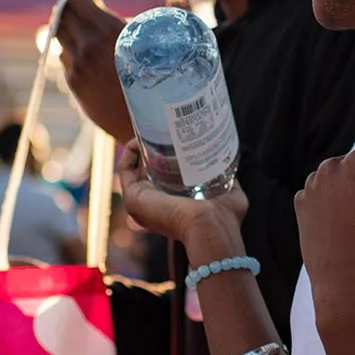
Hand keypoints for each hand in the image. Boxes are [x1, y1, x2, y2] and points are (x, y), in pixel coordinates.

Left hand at [55, 0, 136, 143]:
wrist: (149, 122)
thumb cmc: (158, 79)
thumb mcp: (145, 42)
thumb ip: (118, 24)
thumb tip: (104, 8)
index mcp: (106, 32)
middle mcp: (86, 49)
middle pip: (63, 16)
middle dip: (77, 10)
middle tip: (94, 12)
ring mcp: (77, 68)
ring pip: (64, 39)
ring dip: (77, 34)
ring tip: (99, 42)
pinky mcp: (74, 84)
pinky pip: (68, 60)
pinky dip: (78, 55)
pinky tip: (99, 63)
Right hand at [115, 141, 246, 260]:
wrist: (211, 225)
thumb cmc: (224, 217)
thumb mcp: (230, 194)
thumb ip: (227, 180)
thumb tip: (229, 166)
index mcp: (175, 206)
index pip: (166, 179)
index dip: (168, 159)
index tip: (175, 140)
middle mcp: (156, 205)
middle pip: (149, 172)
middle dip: (153, 150)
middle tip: (163, 130)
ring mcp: (142, 202)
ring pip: (135, 169)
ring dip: (140, 148)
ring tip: (151, 129)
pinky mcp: (133, 197)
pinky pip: (124, 170)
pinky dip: (129, 152)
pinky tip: (140, 138)